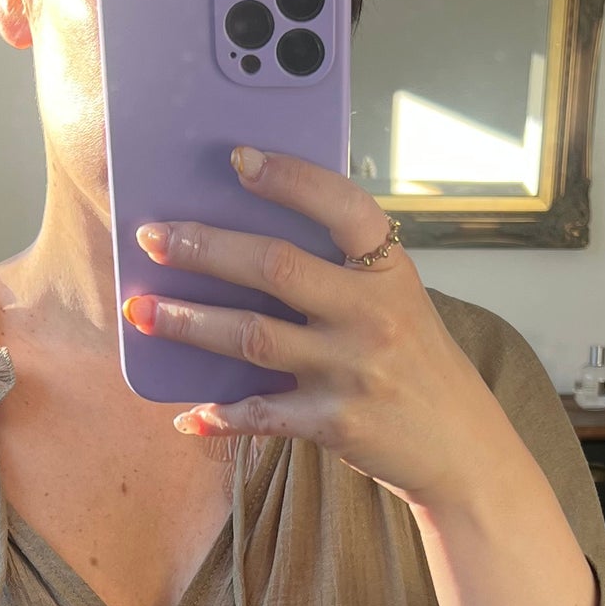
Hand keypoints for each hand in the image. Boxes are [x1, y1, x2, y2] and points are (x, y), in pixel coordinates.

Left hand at [125, 146, 513, 508]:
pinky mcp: (336, 423)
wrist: (462, 446)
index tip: (238, 159)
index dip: (290, 179)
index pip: (341, 208)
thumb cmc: (416, 364)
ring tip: (142, 312)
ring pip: (253, 336)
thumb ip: (343, 272)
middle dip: (205, 248)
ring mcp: (353, 370)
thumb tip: (249, 243)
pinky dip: (221, 416)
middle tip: (154, 237)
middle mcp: (373, 315)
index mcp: (390, 272)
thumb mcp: (398, 302)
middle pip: (276, 267)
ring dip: (189, 322)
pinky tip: (187, 414)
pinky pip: (263, 414)